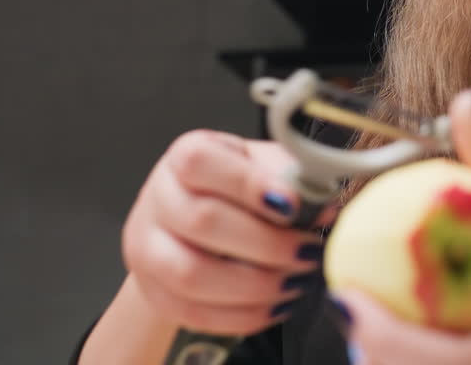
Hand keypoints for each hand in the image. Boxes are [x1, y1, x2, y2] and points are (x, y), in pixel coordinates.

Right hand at [121, 129, 329, 334]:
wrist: (196, 225)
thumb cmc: (238, 191)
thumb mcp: (265, 167)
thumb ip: (291, 178)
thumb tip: (322, 205)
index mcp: (185, 155)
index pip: (201, 161)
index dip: (248, 184)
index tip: (293, 205)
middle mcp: (159, 197)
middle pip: (202, 222)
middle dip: (267, 244)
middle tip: (309, 252)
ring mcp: (147, 246)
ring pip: (192, 274)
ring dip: (255, 285)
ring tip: (296, 282)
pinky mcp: (154, 291)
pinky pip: (194, 313)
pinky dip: (242, 315)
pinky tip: (276, 305)